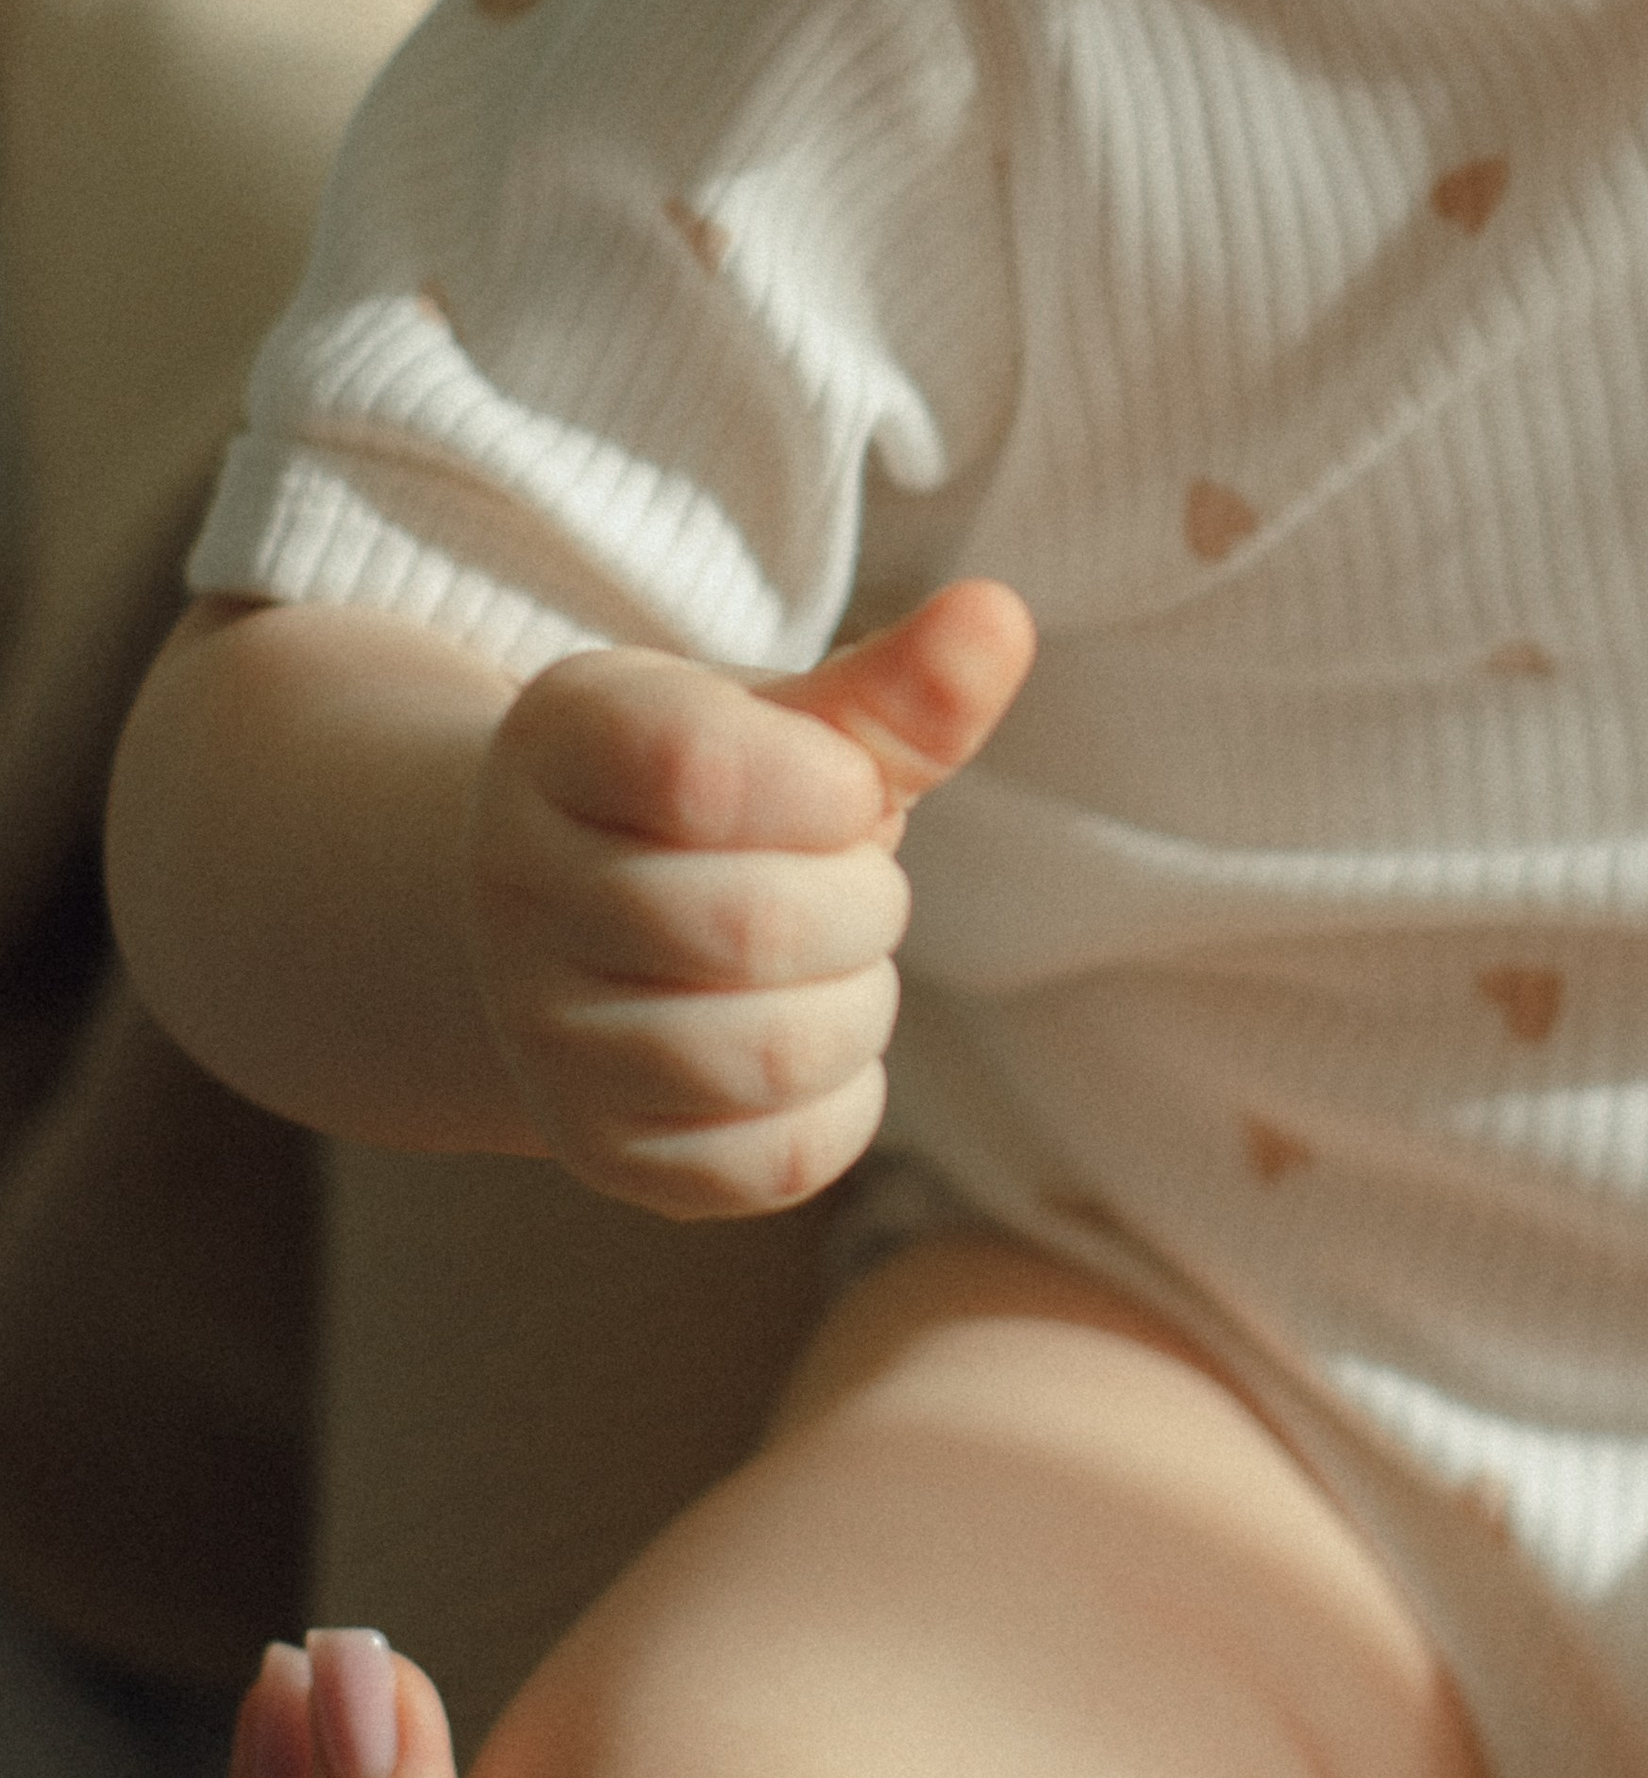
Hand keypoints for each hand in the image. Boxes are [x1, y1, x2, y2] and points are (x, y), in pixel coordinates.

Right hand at [464, 577, 1035, 1217]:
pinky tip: (815, 1034)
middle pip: (751, 929)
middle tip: (850, 877)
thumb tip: (1000, 617)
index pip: (695, 774)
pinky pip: (774, 1159)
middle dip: (860, 902)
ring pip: (767, 1055)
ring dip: (857, 1003)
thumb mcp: (797, 723)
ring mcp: (543, 1035)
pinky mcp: (604, 1151)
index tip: (842, 787)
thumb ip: (900, 688)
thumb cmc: (732, 799)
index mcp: (559, 740)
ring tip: (834, 959)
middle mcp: (518, 888)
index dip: (826, 787)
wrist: (602, 919)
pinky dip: (844, 1101)